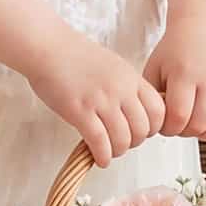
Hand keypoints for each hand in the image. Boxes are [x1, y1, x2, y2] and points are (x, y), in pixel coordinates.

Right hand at [24, 30, 165, 168]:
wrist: (47, 46)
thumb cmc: (74, 55)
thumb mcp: (112, 65)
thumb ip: (126, 86)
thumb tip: (133, 112)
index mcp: (131, 78)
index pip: (158, 110)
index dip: (153, 127)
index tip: (141, 131)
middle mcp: (120, 90)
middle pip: (143, 129)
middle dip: (135, 142)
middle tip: (123, 142)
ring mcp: (100, 101)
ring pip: (123, 139)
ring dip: (118, 151)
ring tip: (109, 151)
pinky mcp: (79, 111)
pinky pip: (99, 142)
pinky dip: (103, 156)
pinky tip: (99, 158)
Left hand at [143, 25, 205, 142]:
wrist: (202, 31)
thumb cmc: (175, 54)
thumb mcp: (154, 70)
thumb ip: (153, 99)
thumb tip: (157, 126)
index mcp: (185, 73)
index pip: (179, 117)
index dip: (169, 129)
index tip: (166, 124)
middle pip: (199, 125)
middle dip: (185, 132)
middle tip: (180, 124)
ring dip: (205, 134)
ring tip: (196, 124)